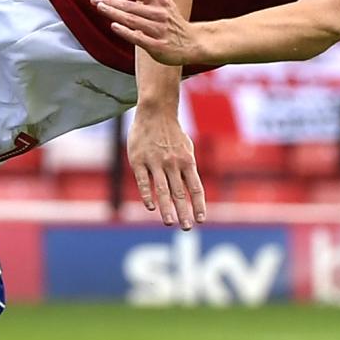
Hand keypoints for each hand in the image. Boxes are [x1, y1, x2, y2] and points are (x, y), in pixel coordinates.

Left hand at [93, 0, 203, 66]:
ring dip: (114, 14)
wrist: (192, 43)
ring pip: (132, 20)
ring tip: (100, 8)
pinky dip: (125, 31)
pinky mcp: (157, 46)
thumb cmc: (173, 22)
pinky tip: (113, 26)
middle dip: (110, 1)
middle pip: (130, 5)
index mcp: (160, 0)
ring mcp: (159, 30)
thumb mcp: (162, 3)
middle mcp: (159, 13)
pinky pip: (138, 37)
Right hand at [126, 108, 205, 229]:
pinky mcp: (138, 161)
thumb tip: (193, 191)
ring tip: (170, 223)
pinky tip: (151, 207)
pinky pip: (144, 182)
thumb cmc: (172, 133)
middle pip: (180, 193)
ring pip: (162, 190)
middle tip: (186, 228)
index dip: (199, 205)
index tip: (200, 220)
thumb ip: (189, 169)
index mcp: (187, 161)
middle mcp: (173, 163)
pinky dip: (148, 195)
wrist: (155, 112)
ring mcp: (155, 162)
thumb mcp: (187, 148)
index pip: (195, 188)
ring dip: (167, 208)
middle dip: (184, 212)